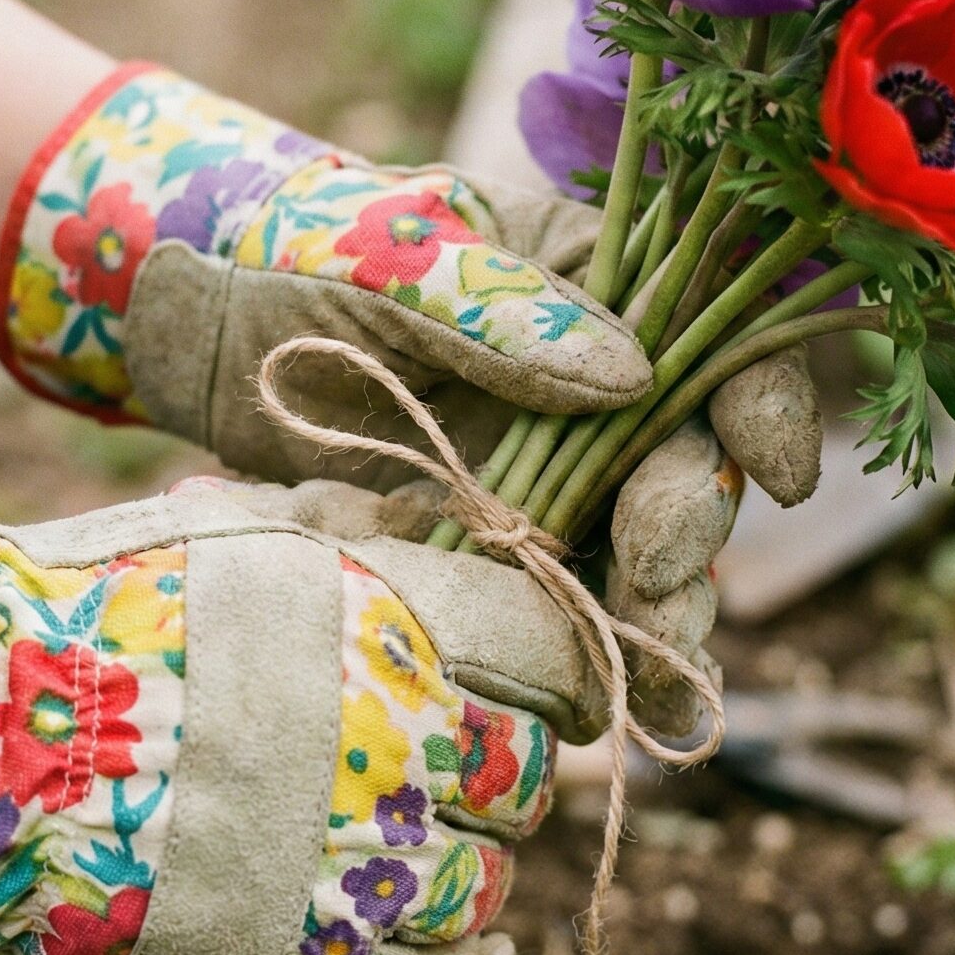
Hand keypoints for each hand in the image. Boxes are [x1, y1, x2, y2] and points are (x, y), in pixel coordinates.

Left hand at [0, 67, 825, 728]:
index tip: (769, 470)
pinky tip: (604, 712)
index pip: (722, 331)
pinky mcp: (483, 535)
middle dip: (688, 530)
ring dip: (655, 618)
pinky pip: (547, 598)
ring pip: (634, 550)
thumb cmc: (288, 242)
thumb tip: (634, 375)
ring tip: (655, 687)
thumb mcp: (389, 251)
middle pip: (689, 463)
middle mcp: (591, 381)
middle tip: (652, 581)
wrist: (184, 310)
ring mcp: (542, 464)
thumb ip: (502, 307)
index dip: (764, 402)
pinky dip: (577, 653)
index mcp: (594, 280)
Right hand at [0, 479, 606, 954]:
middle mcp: (391, 749)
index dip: (570, 674)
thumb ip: (339, 523)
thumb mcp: (220, 529)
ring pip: (488, 884)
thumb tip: (423, 517)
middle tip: (471, 770)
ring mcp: (346, 875)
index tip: (566, 691)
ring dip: (476, 865)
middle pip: (528, 775)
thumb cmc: (83, 609)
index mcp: (386, 627)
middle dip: (508, 770)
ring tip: (435, 851)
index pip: (554, 656)